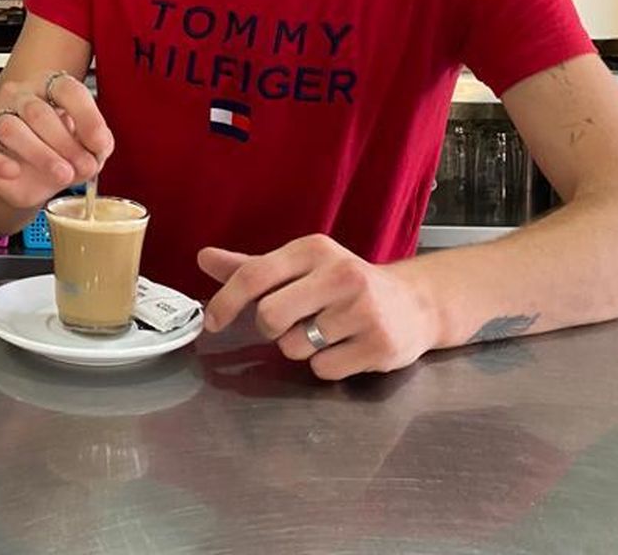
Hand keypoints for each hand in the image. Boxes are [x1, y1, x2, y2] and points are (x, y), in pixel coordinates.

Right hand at [0, 71, 113, 210]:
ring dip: (40, 154)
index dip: (87, 117)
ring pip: (10, 128)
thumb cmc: (59, 151)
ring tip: (61, 174)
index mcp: (50, 87)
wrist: (31, 177)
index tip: (100, 144)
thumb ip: (97, 144)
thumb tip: (98, 148)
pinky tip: (14, 171)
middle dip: (65, 143)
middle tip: (83, 166)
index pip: (66, 89)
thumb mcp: (87, 147)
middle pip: (38, 111)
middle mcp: (21, 97)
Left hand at [199, 235, 438, 379]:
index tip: (213, 323)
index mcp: (314, 250)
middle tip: (291, 322)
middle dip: (270, 328)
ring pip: (294, 347)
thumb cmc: (344, 285)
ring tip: (326, 331)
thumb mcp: (300, 267)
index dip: (225, 302)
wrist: (414, 303)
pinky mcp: (380, 345)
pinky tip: (345, 347)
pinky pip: (323, 368)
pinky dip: (325, 365)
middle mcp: (341, 274)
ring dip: (300, 347)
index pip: (254, 275)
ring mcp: (363, 310)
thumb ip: (251, 267)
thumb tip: (203, 258)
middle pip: (269, 316)